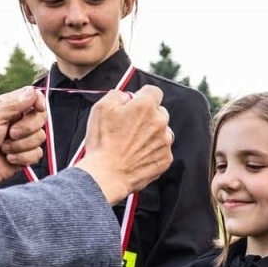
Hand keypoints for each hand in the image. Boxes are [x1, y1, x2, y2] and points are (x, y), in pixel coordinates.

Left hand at [0, 86, 47, 185]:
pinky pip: (37, 154)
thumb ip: (15, 103)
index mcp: (10, 107)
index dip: (39, 102)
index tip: (38, 108)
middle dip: (27, 128)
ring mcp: (23, 139)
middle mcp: (19, 121)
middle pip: (41, 118)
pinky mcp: (25, 156)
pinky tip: (8, 158)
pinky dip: (22, 157)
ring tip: (3, 148)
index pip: (34, 98)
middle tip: (10, 133)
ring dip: (20, 145)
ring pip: (40, 138)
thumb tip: (34, 92)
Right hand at [76, 86, 173, 204]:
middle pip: (159, 112)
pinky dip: (152, 151)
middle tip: (129, 128)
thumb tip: (127, 96)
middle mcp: (160, 122)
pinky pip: (162, 150)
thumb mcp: (101, 108)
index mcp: (145, 106)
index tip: (135, 104)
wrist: (106, 174)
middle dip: (147, 116)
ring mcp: (165, 142)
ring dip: (151, 134)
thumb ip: (117, 94)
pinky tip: (137, 155)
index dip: (142, 96)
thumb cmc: (102, 143)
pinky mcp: (166, 159)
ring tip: (132, 144)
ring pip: (162, 132)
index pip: (153, 92)